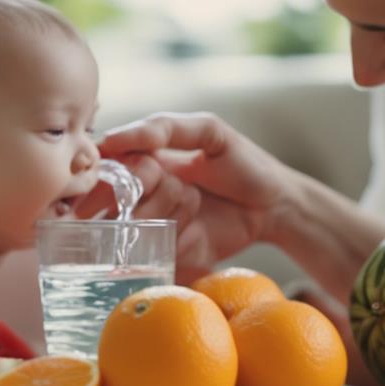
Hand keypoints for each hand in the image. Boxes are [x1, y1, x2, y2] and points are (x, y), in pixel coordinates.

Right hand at [97, 112, 296, 282]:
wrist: (275, 207)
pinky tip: (200, 232)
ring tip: (198, 205)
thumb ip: (164, 128)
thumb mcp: (209, 132)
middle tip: (184, 190)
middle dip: (149, 198)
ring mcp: (154, 230)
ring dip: (170, 216)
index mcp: (143, 163)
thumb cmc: (244, 163)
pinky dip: (179, 243)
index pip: (109, 172)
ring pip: (137, 231)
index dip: (117, 176)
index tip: (143, 174)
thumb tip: (112, 138)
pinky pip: (156, 258)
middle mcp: (141, 198)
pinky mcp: (170, 257)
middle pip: (118, 206)